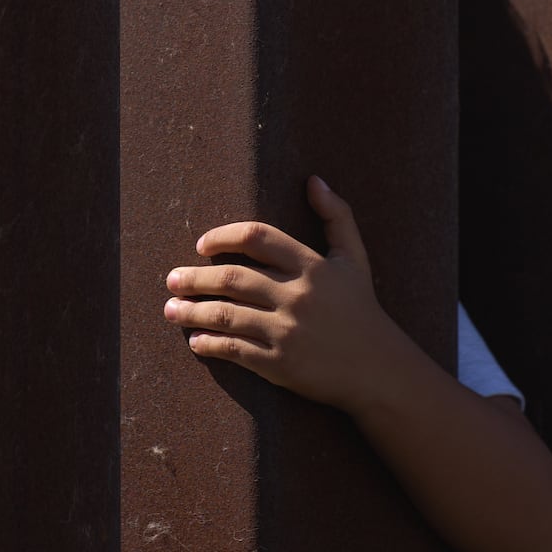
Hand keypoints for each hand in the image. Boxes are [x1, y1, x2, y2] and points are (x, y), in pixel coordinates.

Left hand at [163, 175, 423, 412]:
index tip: (201, 245)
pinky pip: (234, 350)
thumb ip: (336, 216)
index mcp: (313, 266)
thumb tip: (314, 180)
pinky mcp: (281, 365)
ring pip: (226, 314)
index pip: (257, 237)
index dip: (223, 236)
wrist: (380, 371)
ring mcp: (288, 331)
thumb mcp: (355, 259)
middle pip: (231, 277)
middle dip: (194, 278)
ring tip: (171, 309)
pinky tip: (196, 341)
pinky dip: (210, 345)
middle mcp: (298, 296)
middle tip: (171, 280)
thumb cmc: (362, 310)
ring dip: (192, 311)